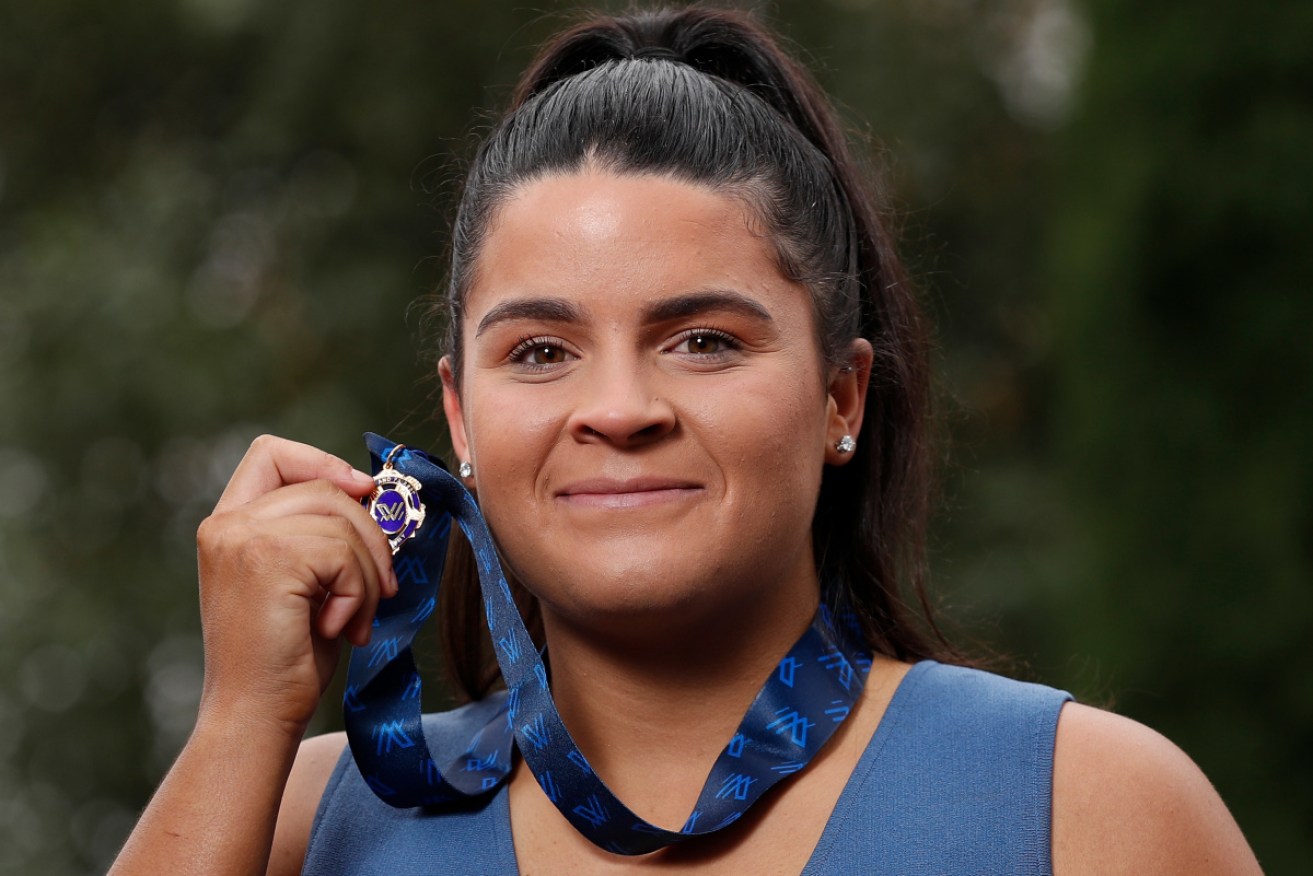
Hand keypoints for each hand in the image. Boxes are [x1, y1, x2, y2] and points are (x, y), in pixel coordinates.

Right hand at [194, 435, 397, 736]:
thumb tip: (374, 493)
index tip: (363, 492)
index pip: (272, 454)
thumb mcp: (303, 580)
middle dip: (370, 535)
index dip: (324, 462)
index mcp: (228, 524)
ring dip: (368, 574)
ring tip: (353, 619)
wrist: (254, 715)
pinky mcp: (268, 559)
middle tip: (381, 588)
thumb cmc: (284, 657)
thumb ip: (318, 532)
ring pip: (342, 521)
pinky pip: (345, 554)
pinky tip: (339, 628)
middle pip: (325, 486)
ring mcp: (242, 538)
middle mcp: (226, 524)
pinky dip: (359, 593)